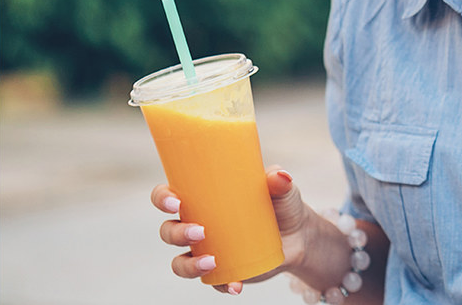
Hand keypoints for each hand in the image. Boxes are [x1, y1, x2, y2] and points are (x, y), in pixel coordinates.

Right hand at [151, 165, 314, 294]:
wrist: (299, 235)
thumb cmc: (282, 205)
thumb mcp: (282, 191)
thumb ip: (279, 181)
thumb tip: (280, 176)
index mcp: (201, 200)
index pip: (168, 196)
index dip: (162, 199)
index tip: (175, 202)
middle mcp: (197, 225)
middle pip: (169, 231)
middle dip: (176, 233)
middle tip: (201, 232)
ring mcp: (206, 251)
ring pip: (180, 262)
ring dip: (189, 265)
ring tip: (212, 262)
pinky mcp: (222, 272)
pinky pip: (212, 283)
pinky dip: (221, 286)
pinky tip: (235, 286)